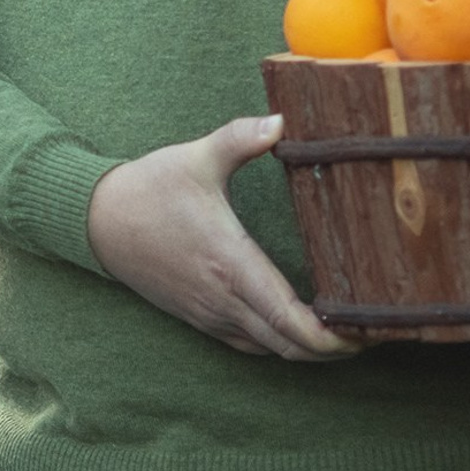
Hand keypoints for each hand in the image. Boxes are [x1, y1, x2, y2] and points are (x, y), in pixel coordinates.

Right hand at [85, 115, 355, 362]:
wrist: (98, 220)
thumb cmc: (149, 188)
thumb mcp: (196, 157)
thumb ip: (241, 137)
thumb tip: (284, 121)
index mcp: (230, 263)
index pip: (289, 320)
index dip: (331, 337)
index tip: (366, 331)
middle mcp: (223, 298)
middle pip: (290, 346)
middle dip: (334, 348)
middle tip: (372, 330)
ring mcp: (210, 312)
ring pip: (271, 349)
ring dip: (308, 348)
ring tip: (344, 331)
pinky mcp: (199, 316)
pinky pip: (249, 344)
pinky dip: (279, 344)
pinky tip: (297, 328)